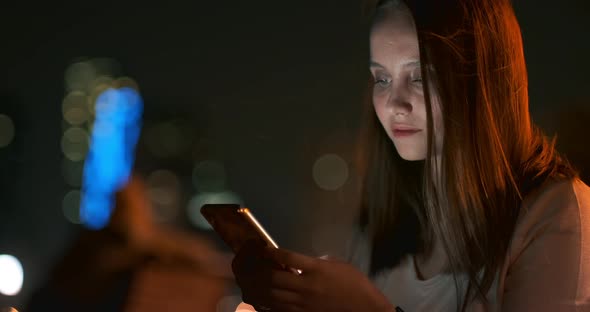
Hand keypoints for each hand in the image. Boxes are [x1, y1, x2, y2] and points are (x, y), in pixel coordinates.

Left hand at [232, 242, 393, 311]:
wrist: (364, 309)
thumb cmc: (354, 283)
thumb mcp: (336, 264)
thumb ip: (314, 262)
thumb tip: (296, 262)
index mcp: (315, 269)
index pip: (286, 257)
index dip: (269, 251)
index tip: (261, 247)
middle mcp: (305, 286)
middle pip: (271, 277)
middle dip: (254, 269)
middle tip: (246, 263)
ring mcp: (301, 303)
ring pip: (269, 295)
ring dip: (253, 286)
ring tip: (245, 279)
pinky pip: (276, 309)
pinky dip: (262, 303)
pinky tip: (255, 298)